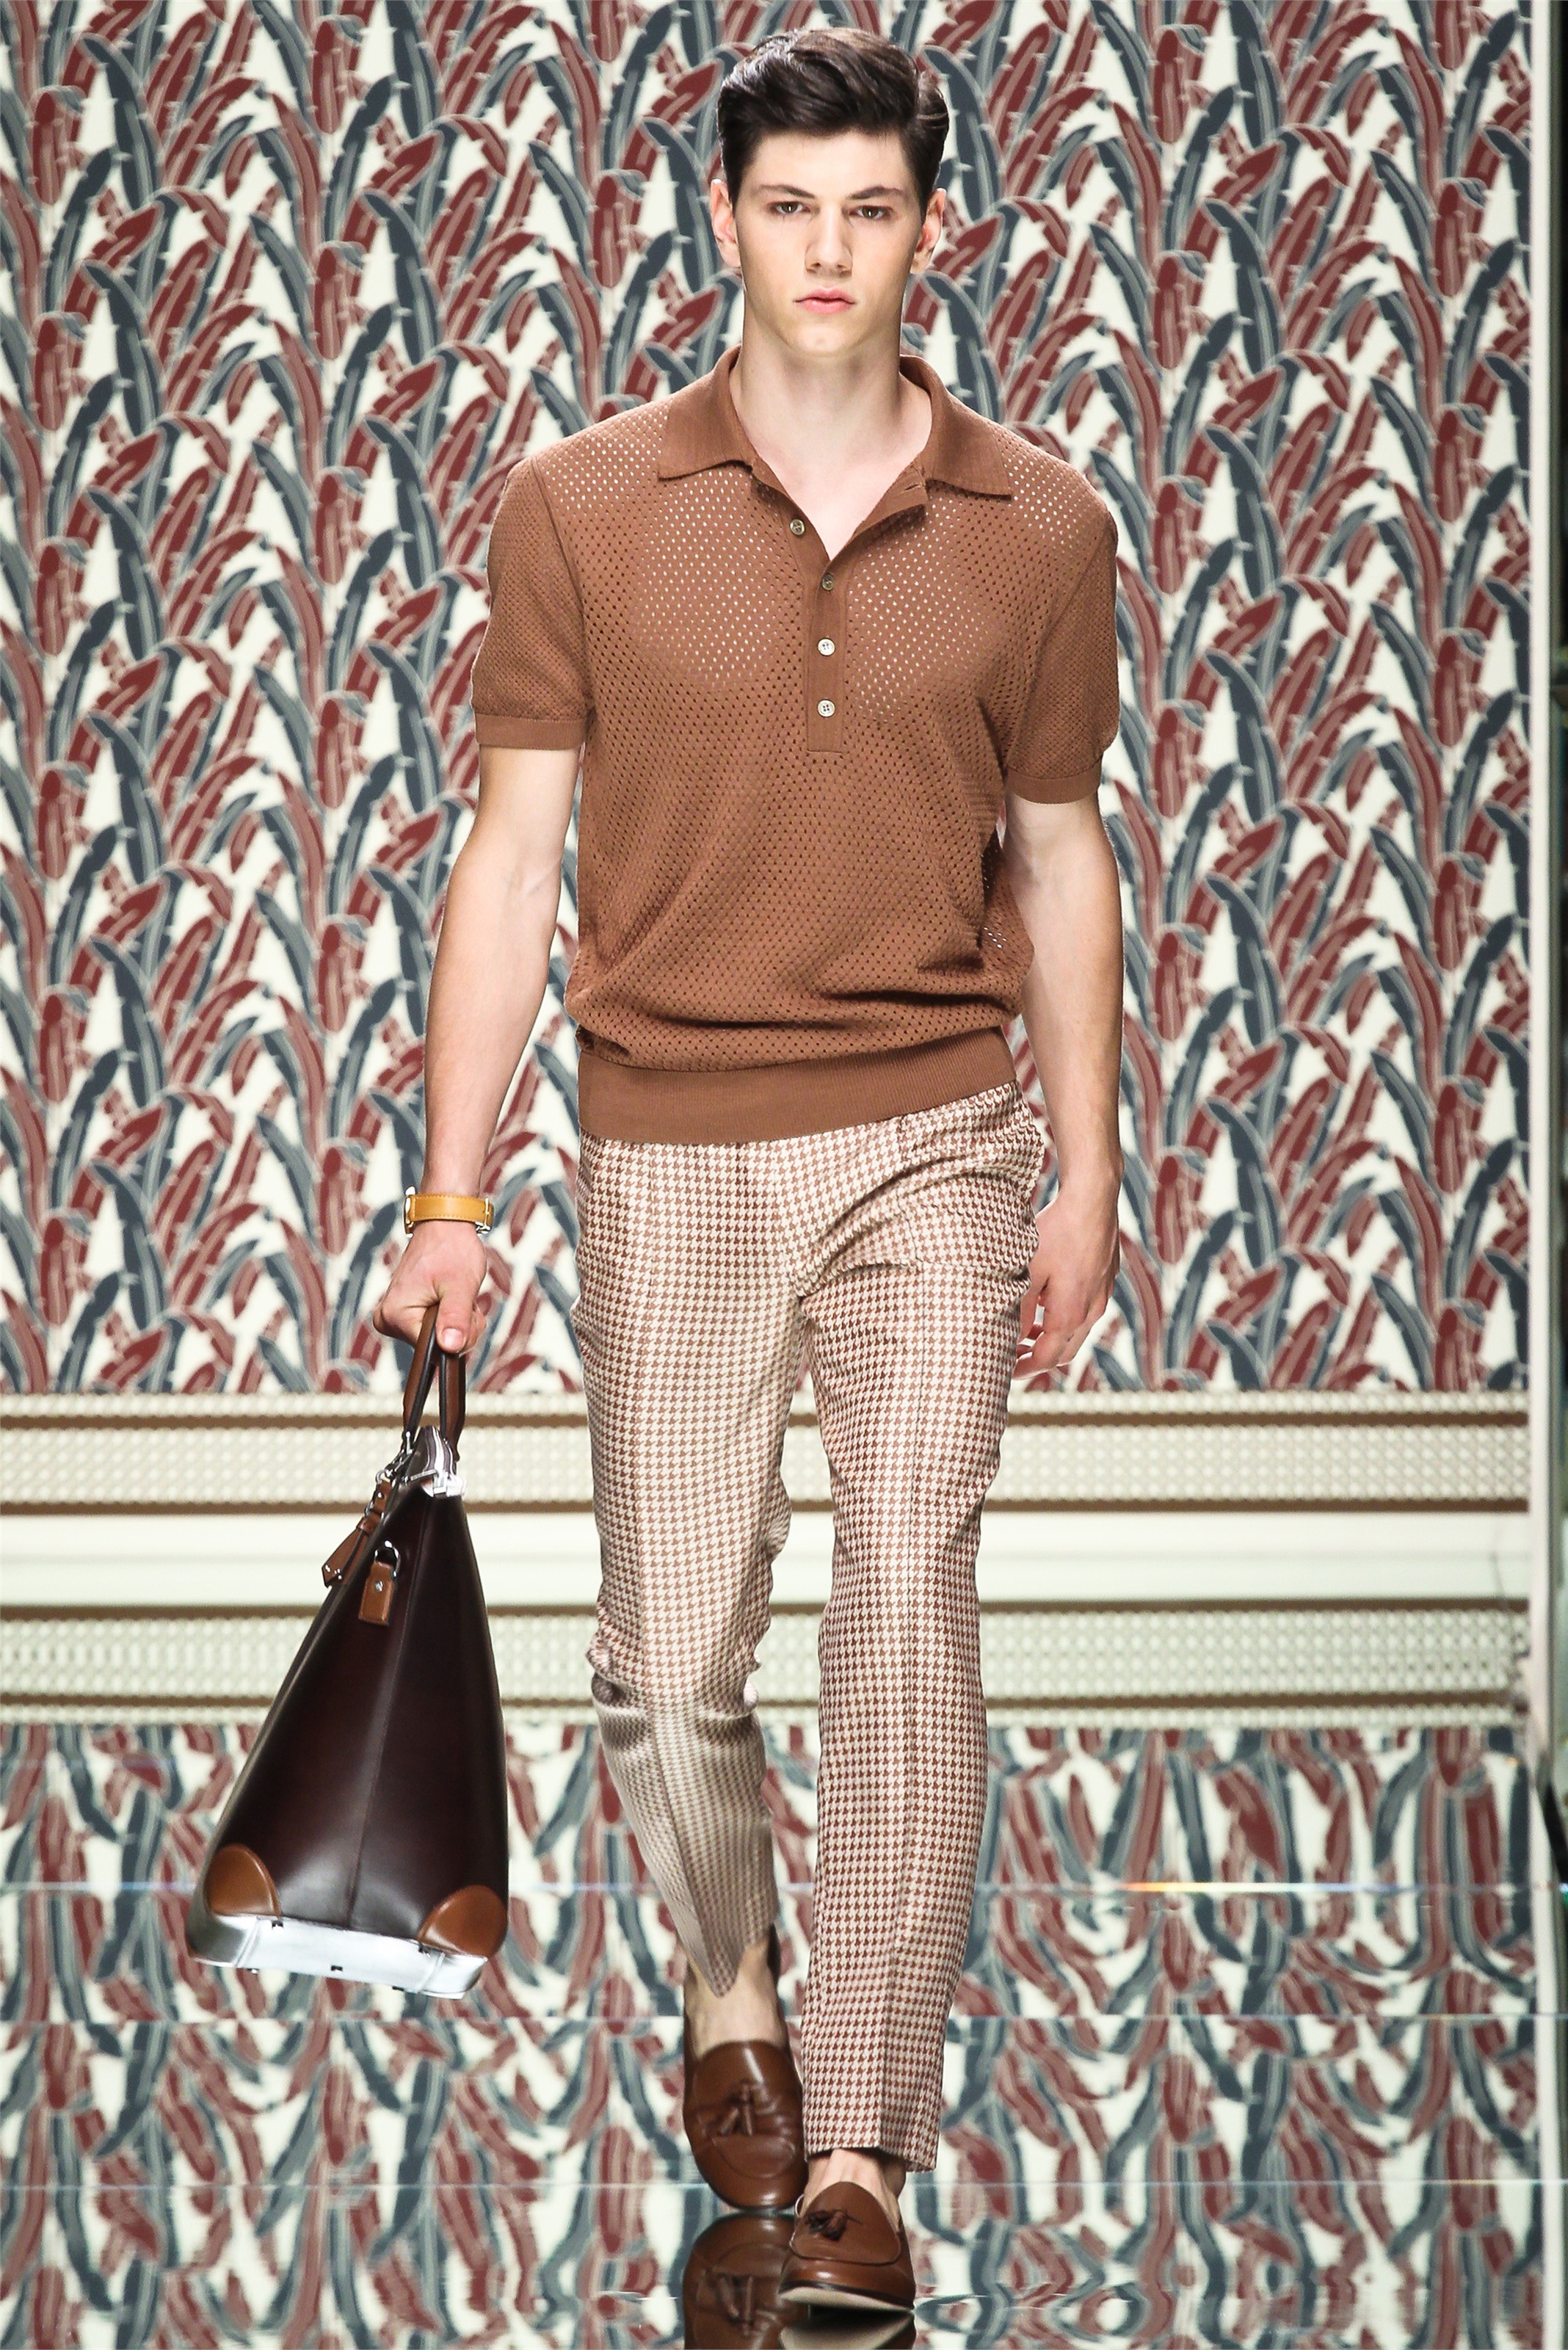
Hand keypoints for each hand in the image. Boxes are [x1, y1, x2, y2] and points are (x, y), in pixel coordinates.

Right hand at [373, 1223, 490, 1354]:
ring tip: (456, 1294)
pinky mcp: (404, 1314)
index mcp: (395, 1315)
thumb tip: (450, 1348)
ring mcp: (394, 1317)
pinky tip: (450, 1297)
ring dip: (457, 1322)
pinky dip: (449, 1318)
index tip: (468, 1313)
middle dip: (459, 1328)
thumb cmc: (451, 1248)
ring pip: (438, 1340)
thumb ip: (456, 1318)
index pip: (432, 1351)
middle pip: (434, 1348)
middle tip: (463, 1299)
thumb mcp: (460, 1285)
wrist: (444, 1225)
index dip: (458, 1338)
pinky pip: (434, 1330)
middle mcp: (387, 1320)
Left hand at [1016, 1180, 1119, 1376]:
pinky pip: (1085, 1312)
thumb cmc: (1057, 1233)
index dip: (1023, 1370)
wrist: (1092, 1201)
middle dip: (1038, 1358)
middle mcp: (1091, 1312)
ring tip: (1026, 1328)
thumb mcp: (1029, 1272)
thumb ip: (1021, 1309)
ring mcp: (1101, 1297)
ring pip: (1076, 1333)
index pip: (1045, 1358)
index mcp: (1070, 1315)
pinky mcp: (1105, 1282)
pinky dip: (1064, 1318)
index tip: (1005, 1371)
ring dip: (1051, 1337)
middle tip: (1014, 1356)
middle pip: (1064, 1352)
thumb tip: (1011, 1337)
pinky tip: (1046, 1299)